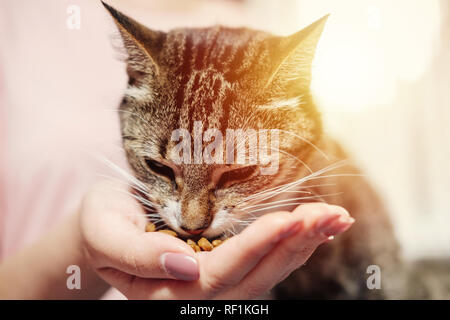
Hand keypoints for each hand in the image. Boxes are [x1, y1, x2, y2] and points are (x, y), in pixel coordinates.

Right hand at [79, 180, 353, 298]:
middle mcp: (194, 294)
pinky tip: (317, 224)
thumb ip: (137, 253)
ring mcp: (213, 282)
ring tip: (336, 218)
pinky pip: (265, 261)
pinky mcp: (225, 264)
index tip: (287, 219)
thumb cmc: (102, 220)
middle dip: (292, 245)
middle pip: (253, 280)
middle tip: (328, 215)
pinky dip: (294, 243)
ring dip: (303, 245)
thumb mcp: (105, 230)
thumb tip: (183, 264)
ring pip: (266, 274)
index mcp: (163, 291)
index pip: (216, 276)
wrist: (106, 220)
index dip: (253, 249)